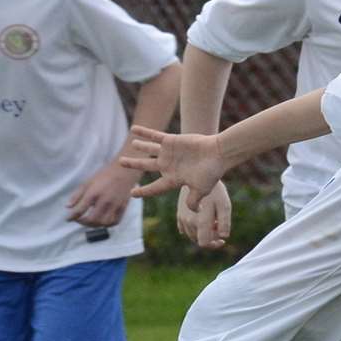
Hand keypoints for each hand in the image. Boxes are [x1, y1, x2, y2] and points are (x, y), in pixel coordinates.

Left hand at [65, 162, 140, 226]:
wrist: (124, 172)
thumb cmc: (104, 176)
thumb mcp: (87, 183)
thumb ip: (77, 195)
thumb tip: (68, 207)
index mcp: (93, 193)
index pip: (80, 210)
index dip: (72, 217)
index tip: (68, 219)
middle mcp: (104, 201)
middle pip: (92, 219)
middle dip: (82, 222)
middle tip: (79, 220)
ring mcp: (115, 205)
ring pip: (103, 223)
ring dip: (94, 225)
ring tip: (90, 222)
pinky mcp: (123, 207)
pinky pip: (115, 222)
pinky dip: (107, 225)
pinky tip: (102, 222)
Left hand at [121, 125, 232, 247]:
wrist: (219, 153)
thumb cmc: (212, 172)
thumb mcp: (201, 190)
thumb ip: (193, 201)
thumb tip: (193, 211)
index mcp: (174, 179)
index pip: (154, 188)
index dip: (143, 191)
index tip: (132, 194)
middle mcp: (169, 165)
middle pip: (146, 166)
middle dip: (134, 164)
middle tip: (121, 162)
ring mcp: (169, 153)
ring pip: (149, 150)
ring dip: (140, 146)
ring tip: (133, 144)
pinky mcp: (172, 141)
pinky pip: (154, 136)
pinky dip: (144, 132)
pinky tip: (133, 129)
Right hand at [176, 181, 232, 249]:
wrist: (198, 175)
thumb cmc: (215, 190)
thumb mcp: (225, 205)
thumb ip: (224, 222)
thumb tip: (223, 237)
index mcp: (199, 221)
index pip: (204, 243)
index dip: (214, 245)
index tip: (222, 240)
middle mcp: (188, 221)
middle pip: (198, 240)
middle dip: (209, 237)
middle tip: (218, 224)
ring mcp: (181, 217)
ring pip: (191, 235)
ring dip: (201, 232)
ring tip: (212, 219)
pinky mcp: (179, 213)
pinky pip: (185, 228)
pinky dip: (194, 228)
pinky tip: (202, 219)